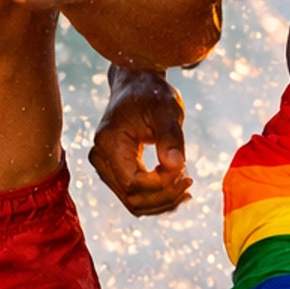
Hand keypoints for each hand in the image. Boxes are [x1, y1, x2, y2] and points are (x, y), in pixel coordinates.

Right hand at [89, 69, 191, 215]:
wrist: (136, 85)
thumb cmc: (151, 93)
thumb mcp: (167, 110)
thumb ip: (172, 137)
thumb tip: (176, 166)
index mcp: (109, 143)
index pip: (133, 183)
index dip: (162, 185)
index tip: (186, 172)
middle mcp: (100, 158)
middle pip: (132, 198)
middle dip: (165, 197)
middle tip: (189, 181)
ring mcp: (104, 167)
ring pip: (133, 203)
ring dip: (162, 202)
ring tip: (186, 187)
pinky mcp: (113, 171)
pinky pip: (134, 195)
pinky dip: (156, 197)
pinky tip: (177, 187)